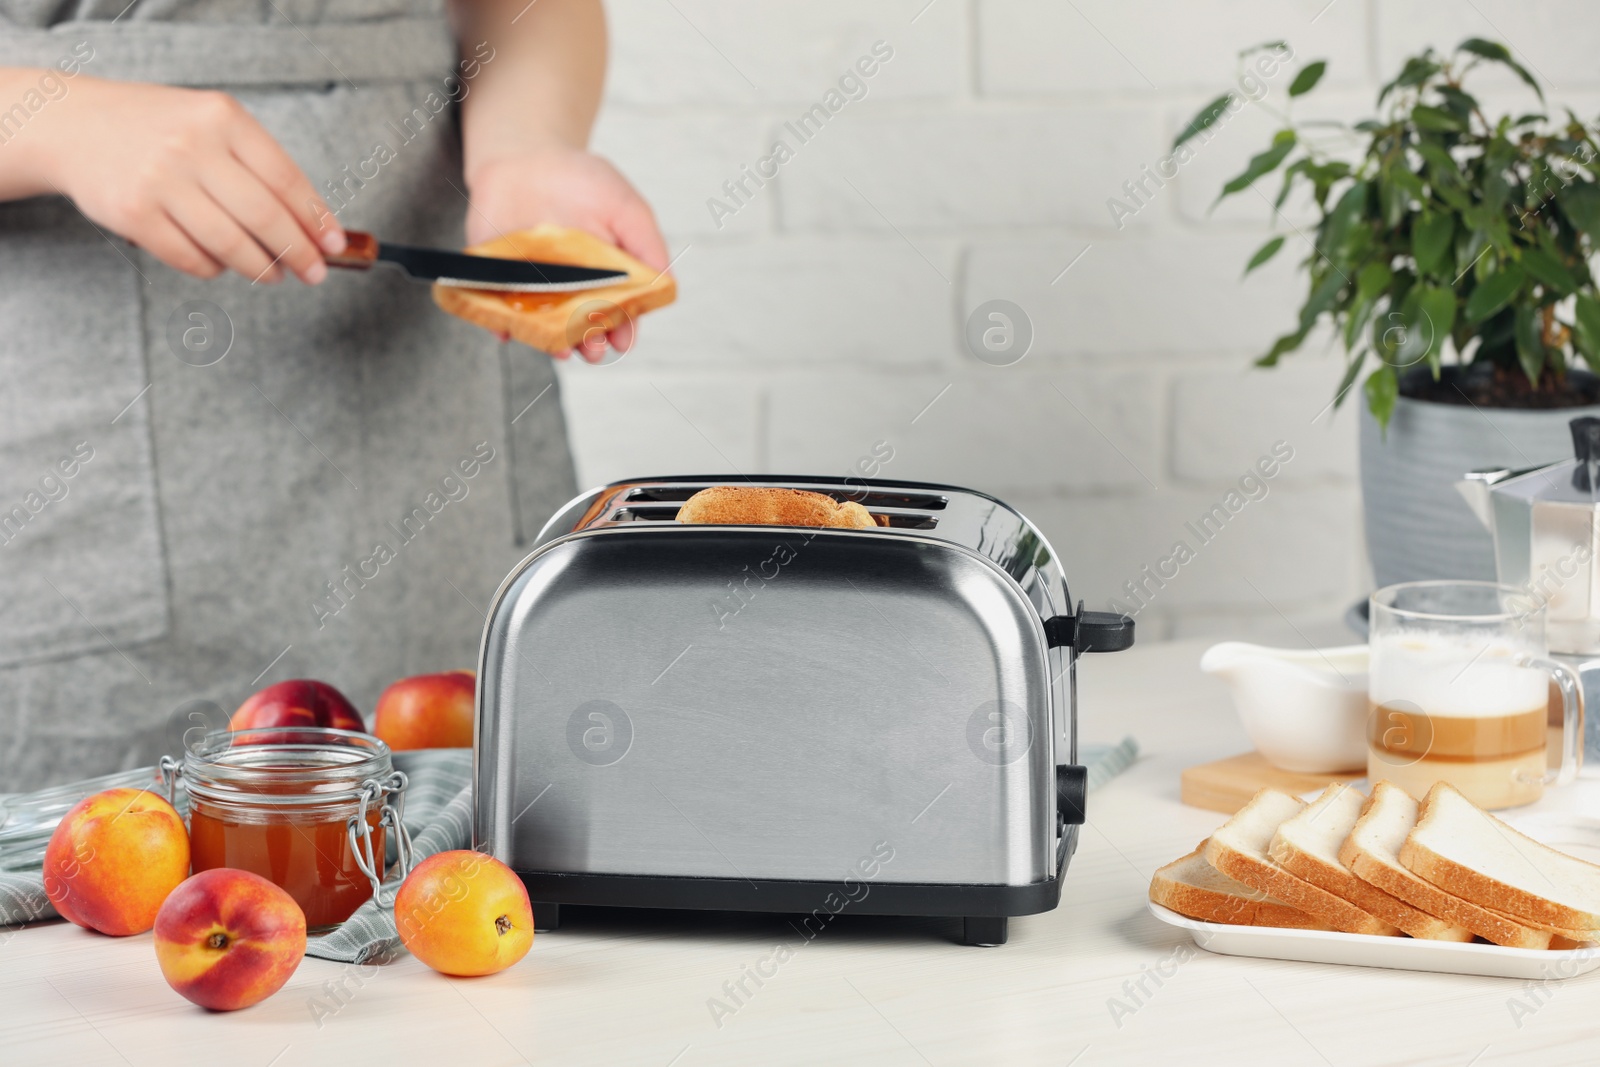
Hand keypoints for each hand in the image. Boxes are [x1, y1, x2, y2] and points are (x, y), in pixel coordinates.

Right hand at [43, 77, 343, 283]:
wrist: (74, 125)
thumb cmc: (159, 129)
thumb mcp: (211, 125)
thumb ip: (258, 167)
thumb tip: (315, 226)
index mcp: (222, 118)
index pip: (286, 179)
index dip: (316, 219)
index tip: (336, 245)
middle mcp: (191, 146)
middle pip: (265, 216)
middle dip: (298, 252)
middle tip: (314, 272)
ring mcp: (159, 181)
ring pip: (231, 245)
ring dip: (261, 268)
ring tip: (273, 273)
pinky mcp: (134, 214)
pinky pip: (193, 259)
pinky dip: (216, 269)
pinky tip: (223, 263)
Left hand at [465, 145, 667, 361]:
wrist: (524, 155)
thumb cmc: (581, 180)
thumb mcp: (625, 206)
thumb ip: (647, 245)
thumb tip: (667, 285)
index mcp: (606, 278)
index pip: (617, 313)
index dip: (623, 329)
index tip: (623, 340)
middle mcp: (570, 290)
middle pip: (581, 328)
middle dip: (588, 343)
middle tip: (592, 349)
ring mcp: (533, 288)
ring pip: (543, 326)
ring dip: (551, 343)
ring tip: (559, 348)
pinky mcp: (497, 280)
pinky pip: (497, 309)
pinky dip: (500, 324)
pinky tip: (508, 331)